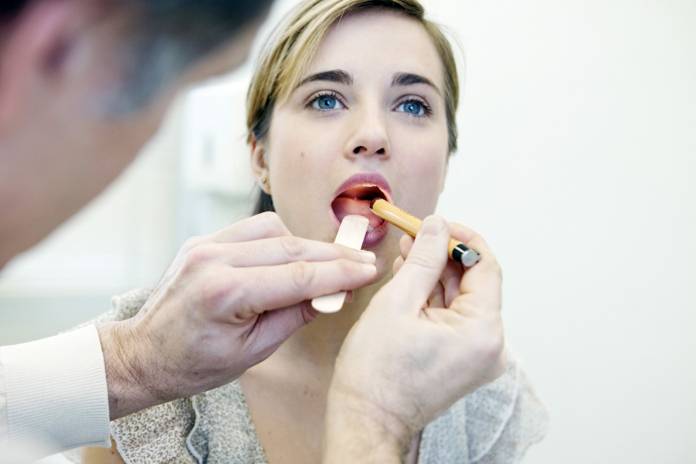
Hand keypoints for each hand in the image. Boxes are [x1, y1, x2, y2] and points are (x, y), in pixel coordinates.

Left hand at [99, 212, 377, 418]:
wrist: (143, 354)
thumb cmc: (193, 364)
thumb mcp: (252, 353)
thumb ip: (294, 317)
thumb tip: (331, 294)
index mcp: (226, 292)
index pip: (299, 276)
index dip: (341, 274)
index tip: (369, 271)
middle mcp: (215, 259)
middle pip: (291, 246)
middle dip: (333, 255)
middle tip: (363, 262)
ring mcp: (206, 244)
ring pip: (274, 229)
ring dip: (306, 245)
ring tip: (326, 265)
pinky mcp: (205, 241)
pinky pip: (253, 229)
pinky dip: (279, 240)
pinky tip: (292, 256)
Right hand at [325, 216, 506, 460]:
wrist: (366, 419)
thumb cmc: (376, 373)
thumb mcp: (397, 303)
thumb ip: (422, 259)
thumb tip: (437, 226)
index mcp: (482, 331)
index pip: (485, 267)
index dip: (461, 239)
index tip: (436, 224)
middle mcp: (489, 345)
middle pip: (473, 282)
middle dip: (442, 255)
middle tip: (413, 235)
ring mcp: (476, 354)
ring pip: (461, 298)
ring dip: (435, 275)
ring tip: (406, 254)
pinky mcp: (462, 359)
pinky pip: (453, 317)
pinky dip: (433, 298)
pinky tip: (410, 279)